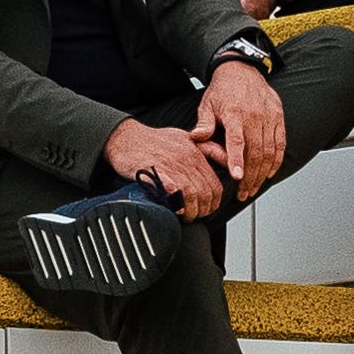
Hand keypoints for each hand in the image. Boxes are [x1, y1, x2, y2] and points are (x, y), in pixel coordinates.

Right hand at [103, 109, 230, 218]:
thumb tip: (228, 160)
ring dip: (190, 211)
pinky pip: (171, 189)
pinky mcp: (154, 171)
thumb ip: (209, 149)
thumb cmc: (154, 140)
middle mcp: (186, 159)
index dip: (213, 203)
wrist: (125, 137)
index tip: (206, 209)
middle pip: (205, 193)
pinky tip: (175, 209)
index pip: (215, 185)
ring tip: (184, 216)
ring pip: (192, 194)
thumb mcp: (187, 137)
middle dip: (202, 211)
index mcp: (196, 153)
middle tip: (194, 216)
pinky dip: (176, 202)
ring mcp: (171, 165)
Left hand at [200, 56, 288, 205]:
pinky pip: (280, 143)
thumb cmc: (223, 90)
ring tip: (254, 187)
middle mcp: (254, 116)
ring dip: (262, 173)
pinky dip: (276, 160)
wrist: (241, 69)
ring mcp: (269, 116)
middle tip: (243, 192)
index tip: (237, 177)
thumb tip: (197, 137)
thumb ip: (204, 123)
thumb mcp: (207, 104)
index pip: (237, 140)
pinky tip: (269, 173)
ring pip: (269, 151)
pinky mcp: (278, 117)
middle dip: (250, 177)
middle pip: (255, 152)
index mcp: (234, 113)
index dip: (237, 160)